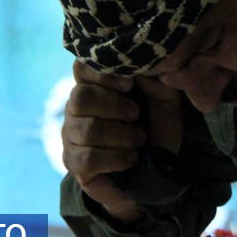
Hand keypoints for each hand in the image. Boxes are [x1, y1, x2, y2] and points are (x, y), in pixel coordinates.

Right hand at [61, 59, 182, 222]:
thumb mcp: (164, 99)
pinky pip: (87, 158)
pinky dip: (116, 157)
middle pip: (80, 97)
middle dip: (115, 106)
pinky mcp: (73, 163)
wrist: (157, 169)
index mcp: (95, 84)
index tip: (130, 84)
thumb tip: (139, 70)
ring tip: (139, 139)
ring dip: (120, 135)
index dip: (104, 74)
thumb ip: (155, 80)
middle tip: (136, 115)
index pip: (82, 67)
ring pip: (86, 129)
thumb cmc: (155, 127)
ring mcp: (71, 135)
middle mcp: (76, 107)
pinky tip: (131, 157)